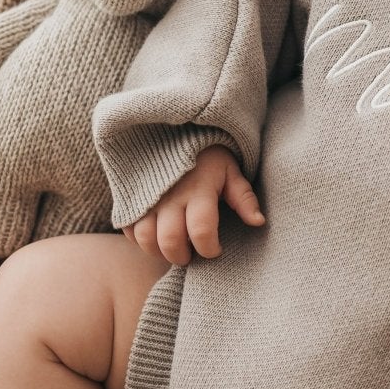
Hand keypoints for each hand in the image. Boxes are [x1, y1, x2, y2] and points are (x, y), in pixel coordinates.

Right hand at [123, 146, 264, 265]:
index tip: (215, 250)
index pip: (202, 230)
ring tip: (174, 249)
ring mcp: (147, 197)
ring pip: (146, 238)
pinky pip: (130, 229)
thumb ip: (244, 198)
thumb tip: (259, 222)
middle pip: (170, 241)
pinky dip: (141, 241)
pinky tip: (156, 237)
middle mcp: (170, 195)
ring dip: (159, 252)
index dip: (210, 249)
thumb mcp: (231, 171)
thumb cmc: (209, 156)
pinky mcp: (131, 198)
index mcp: (199, 189)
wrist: (175, 131)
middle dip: (183, 257)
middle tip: (192, 254)